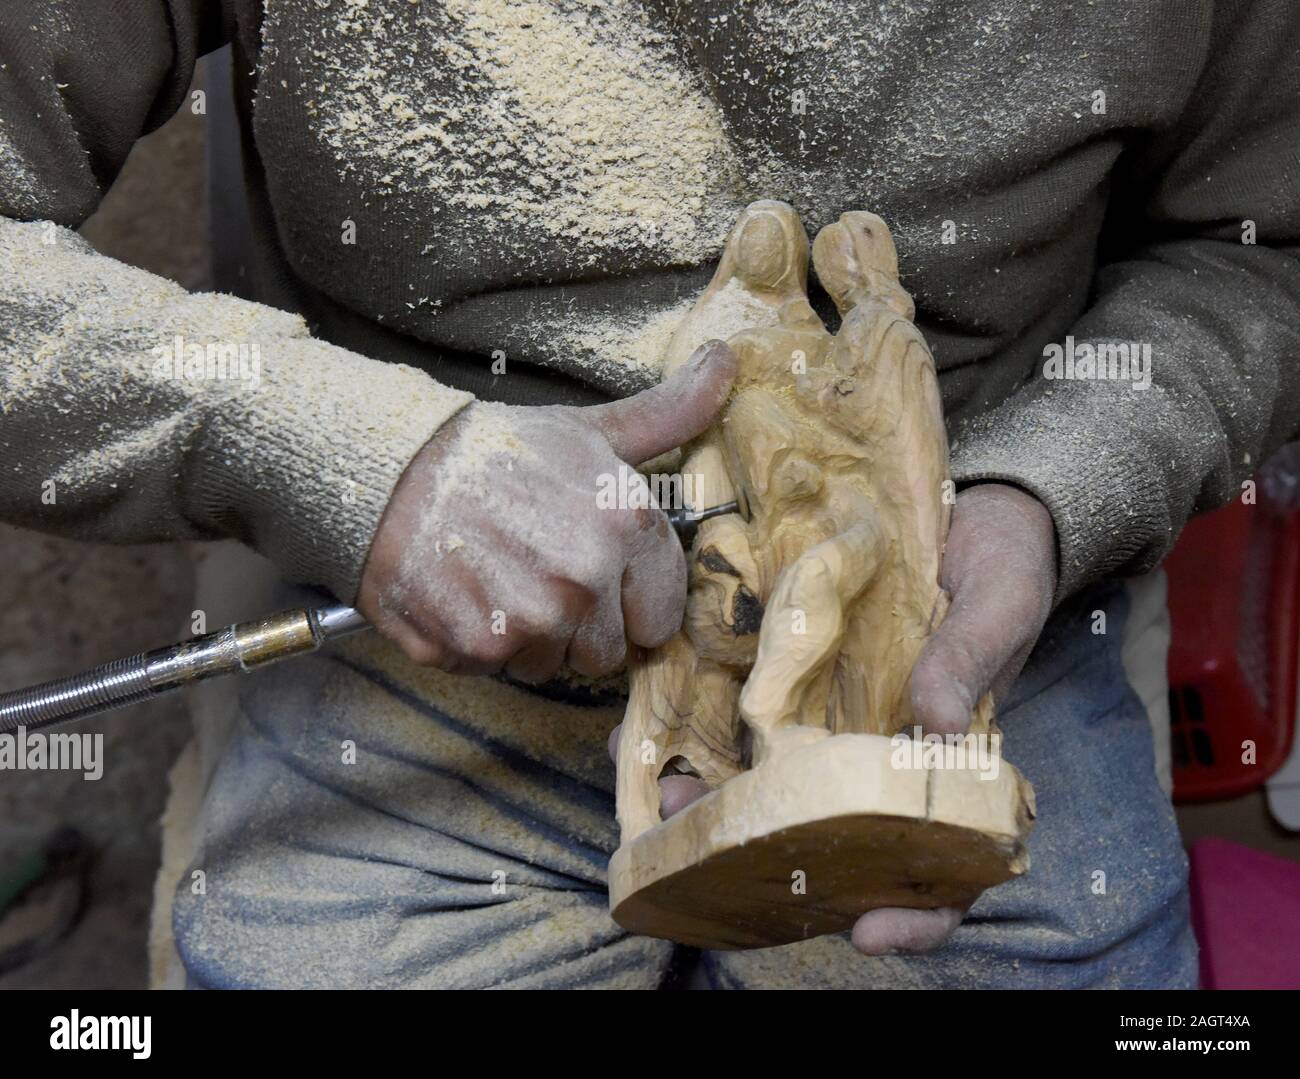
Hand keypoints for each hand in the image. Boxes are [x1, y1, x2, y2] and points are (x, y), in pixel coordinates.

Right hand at [358, 341, 736, 681]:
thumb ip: (669, 413)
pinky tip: (468, 597)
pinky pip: (500, 671)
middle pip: (608, 651)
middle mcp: (586, 579)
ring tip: (502, 581)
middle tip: (539, 573)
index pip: (662, 615)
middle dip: (582, 624)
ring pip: (553, 666)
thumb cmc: (497, 451)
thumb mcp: (590, 430)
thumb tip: (729, 362)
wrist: (389, 469)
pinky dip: (482, 645)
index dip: (631, 599)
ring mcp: (532, 620)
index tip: (598, 576)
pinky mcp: (480, 649)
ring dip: (532, 639)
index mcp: (625, 525)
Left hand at [611, 481, 1056, 954]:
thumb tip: (937, 721)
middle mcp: (884, 754)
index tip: (870, 930)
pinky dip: (705, 729)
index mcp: (951, 762)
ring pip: (779, 785)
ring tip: (672, 802)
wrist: (968, 507)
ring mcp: (836, 719)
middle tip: (719, 863)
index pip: (947, 865)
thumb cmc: (1006, 567)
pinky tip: (655, 732)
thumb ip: (972, 657)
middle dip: (780, 866)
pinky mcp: (797, 674)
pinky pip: (749, 712)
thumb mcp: (1002, 604)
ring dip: (723, 806)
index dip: (916, 915)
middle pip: (839, 838)